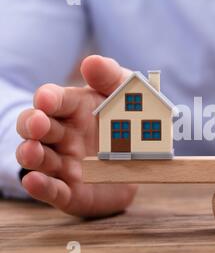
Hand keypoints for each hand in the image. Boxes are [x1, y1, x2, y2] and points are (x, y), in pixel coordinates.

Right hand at [16, 56, 137, 216]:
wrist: (145, 161)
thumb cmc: (129, 121)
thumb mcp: (126, 95)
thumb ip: (111, 78)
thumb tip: (91, 62)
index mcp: (74, 109)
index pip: (54, 100)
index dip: (49, 98)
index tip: (47, 99)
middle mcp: (62, 136)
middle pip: (36, 127)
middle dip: (33, 124)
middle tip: (38, 124)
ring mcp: (64, 164)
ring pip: (38, 158)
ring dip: (31, 155)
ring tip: (32, 151)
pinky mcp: (70, 191)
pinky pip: (53, 190)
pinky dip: (42, 187)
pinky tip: (33, 181)